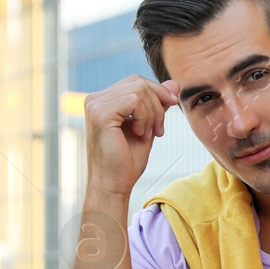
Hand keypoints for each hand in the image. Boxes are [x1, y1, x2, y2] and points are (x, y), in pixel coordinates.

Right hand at [84, 74, 178, 198]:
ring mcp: (95, 105)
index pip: (136, 82)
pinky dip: (144, 117)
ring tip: (148, 134)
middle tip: (159, 129)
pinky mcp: (100, 114)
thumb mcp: (148, 127)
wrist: (114, 185)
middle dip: (157, 104)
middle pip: (138, 82)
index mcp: (103, 101)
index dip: (158, 92)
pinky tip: (140, 133)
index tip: (171, 108)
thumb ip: (157, 105)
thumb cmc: (127, 162)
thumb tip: (174, 84)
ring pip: (138, 90)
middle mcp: (95, 99)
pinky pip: (134, 101)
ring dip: (152, 114)